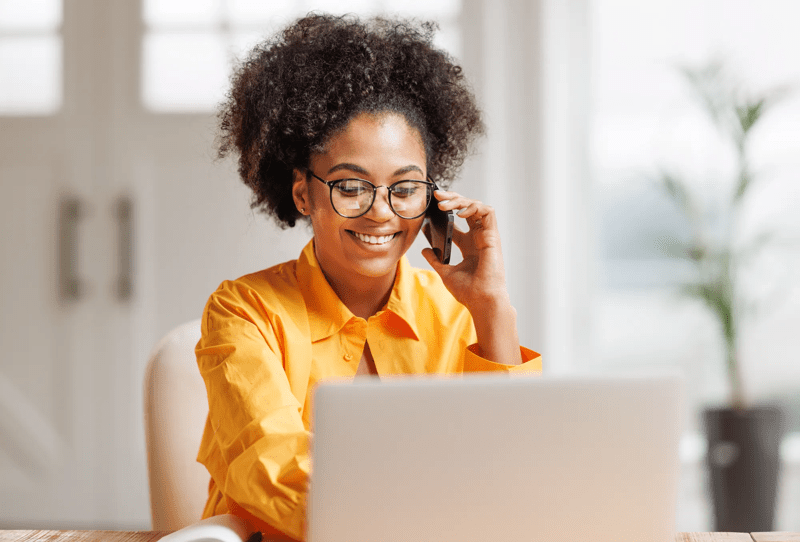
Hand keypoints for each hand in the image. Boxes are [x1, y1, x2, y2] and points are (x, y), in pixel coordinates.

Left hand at [421, 189, 509, 310]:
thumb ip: (436, 260)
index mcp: (469, 245)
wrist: (481, 301)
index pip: (459, 220)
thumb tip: (426, 250)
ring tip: (443, 204)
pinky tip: (460, 212)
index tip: (432, 206)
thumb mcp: (446, 272)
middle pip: (467, 209)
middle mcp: (478, 238)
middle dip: (453, 199)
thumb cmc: (469, 291)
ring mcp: (486, 236)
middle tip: (436, 196)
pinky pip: (487, 212)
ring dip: (460, 201)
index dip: (448, 210)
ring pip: (477, 206)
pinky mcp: (492, 236)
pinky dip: (473, 207)